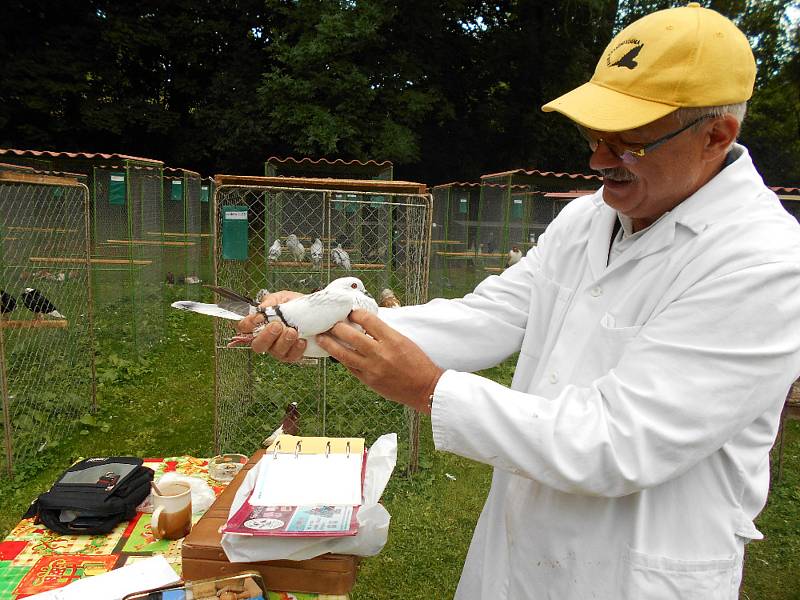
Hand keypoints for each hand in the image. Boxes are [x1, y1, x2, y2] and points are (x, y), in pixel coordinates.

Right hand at [233, 290, 306, 360]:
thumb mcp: (282, 298)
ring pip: (276, 352)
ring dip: (284, 342)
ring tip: (293, 331)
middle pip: (258, 345)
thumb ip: (270, 302)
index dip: (249, 324)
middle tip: (277, 326)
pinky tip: (302, 341)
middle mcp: (267, 340)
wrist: (314, 311)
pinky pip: (292, 356)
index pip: (245, 327)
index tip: (260, 318)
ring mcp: (279, 349)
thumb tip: (261, 310)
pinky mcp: (292, 354)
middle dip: (266, 336)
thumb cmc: (294, 305)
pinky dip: (297, 349)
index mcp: (260, 324)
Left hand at [316, 310, 443, 413]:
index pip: (368, 320)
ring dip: (329, 343)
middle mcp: (380, 353)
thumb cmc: (418, 363)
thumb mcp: (404, 341)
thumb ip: (384, 333)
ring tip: (321, 337)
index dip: (355, 313)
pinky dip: (341, 359)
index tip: (351, 312)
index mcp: (392, 339)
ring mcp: (372, 368)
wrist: (425, 388)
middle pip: (350, 335)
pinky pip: (349, 367)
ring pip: (343, 353)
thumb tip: (366, 324)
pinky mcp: (368, 381)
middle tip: (331, 322)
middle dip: (337, 327)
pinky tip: (334, 353)